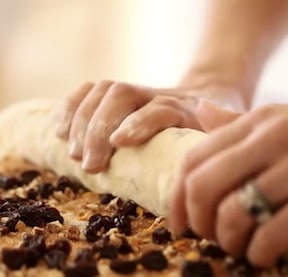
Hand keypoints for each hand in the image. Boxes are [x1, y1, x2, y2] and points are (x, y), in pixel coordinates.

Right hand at [55, 81, 244, 172]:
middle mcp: (157, 95)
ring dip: (81, 121)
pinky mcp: (116, 94)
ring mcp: (136, 91)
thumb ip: (222, 149)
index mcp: (187, 109)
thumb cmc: (216, 130)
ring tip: (73, 155)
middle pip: (121, 94)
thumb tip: (202, 175)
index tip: (120, 143)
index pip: (160, 108)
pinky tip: (58, 133)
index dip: (139, 123)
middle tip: (89, 165)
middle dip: (99, 128)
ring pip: (102, 90)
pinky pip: (87, 91)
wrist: (211, 94)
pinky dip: (68, 108)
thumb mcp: (229, 140)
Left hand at [170, 100, 287, 266]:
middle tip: (207, 239)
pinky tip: (263, 256)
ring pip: (234, 212)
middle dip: (197, 222)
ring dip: (228, 241)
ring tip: (239, 248)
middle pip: (204, 186)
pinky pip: (272, 234)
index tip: (181, 222)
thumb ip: (240, 122)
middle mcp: (272, 139)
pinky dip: (258, 253)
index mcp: (258, 121)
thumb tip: (201, 114)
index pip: (193, 157)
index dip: (176, 195)